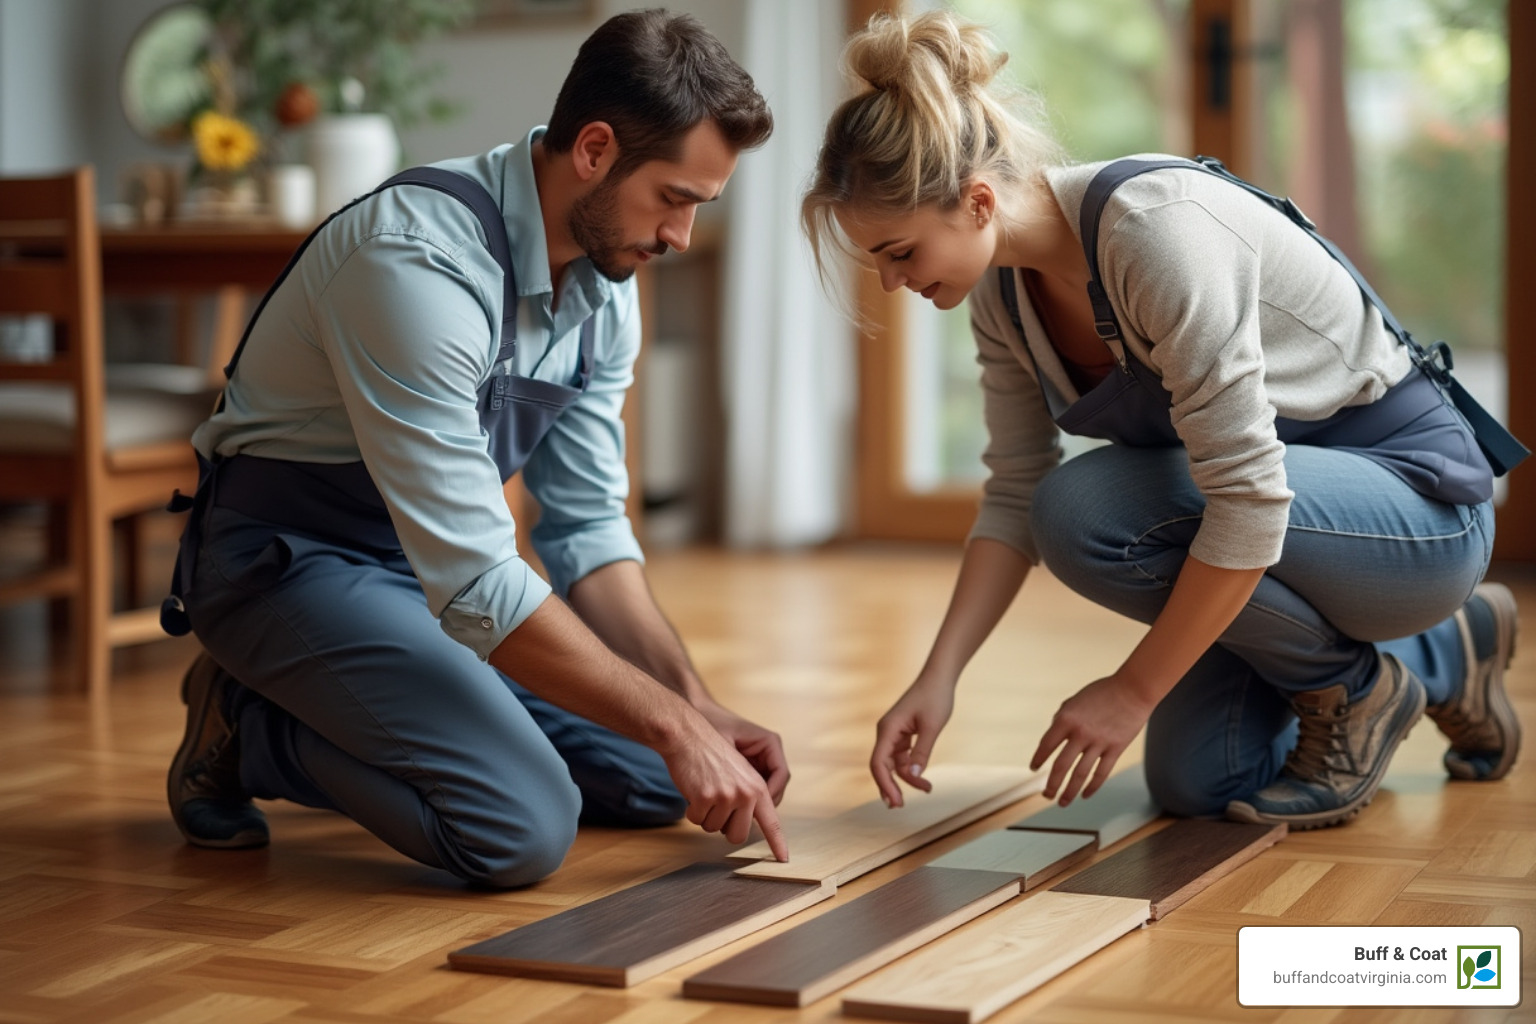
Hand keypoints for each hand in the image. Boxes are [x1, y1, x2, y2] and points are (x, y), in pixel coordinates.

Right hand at [657, 710, 788, 861]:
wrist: (688, 735)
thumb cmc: (710, 754)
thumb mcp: (739, 773)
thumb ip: (747, 797)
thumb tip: (745, 824)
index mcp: (757, 788)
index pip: (772, 822)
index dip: (777, 843)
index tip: (783, 860)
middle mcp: (746, 794)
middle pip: (737, 836)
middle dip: (724, 828)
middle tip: (716, 806)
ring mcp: (726, 796)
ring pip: (713, 829)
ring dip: (705, 815)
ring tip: (704, 789)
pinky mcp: (705, 797)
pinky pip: (695, 820)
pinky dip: (691, 810)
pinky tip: (692, 789)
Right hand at [870, 676, 955, 807]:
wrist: (939, 678)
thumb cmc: (935, 698)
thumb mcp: (932, 727)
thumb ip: (922, 752)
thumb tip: (913, 777)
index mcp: (888, 729)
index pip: (878, 762)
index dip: (884, 784)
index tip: (895, 801)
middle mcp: (886, 732)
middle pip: (881, 766)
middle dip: (890, 786)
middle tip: (899, 806)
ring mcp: (894, 734)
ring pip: (894, 764)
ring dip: (906, 779)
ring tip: (927, 790)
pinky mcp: (903, 735)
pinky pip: (902, 757)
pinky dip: (911, 769)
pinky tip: (923, 780)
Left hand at [1030, 674, 1155, 805]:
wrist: (1133, 689)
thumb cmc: (1103, 692)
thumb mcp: (1075, 700)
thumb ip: (1062, 717)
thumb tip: (1053, 734)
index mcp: (1066, 718)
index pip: (1046, 745)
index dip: (1038, 759)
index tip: (1033, 768)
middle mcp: (1080, 732)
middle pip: (1060, 766)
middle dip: (1051, 784)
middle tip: (1046, 795)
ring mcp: (1099, 742)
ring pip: (1080, 774)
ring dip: (1070, 791)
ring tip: (1062, 802)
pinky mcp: (1115, 749)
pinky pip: (1101, 773)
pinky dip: (1092, 786)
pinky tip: (1085, 795)